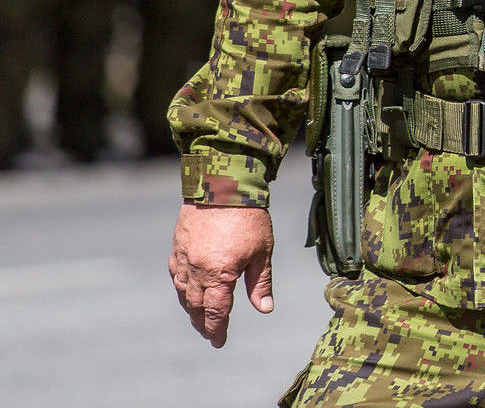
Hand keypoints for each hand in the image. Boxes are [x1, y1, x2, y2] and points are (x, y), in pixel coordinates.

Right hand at [168, 203, 273, 347]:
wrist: (223, 185)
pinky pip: (176, 276)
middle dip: (203, 323)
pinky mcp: (177, 248)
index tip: (219, 341)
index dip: (218, 329)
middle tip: (210, 334)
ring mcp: (183, 259)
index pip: (216, 311)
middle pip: (197, 307)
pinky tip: (188, 292)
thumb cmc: (249, 217)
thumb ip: (261, 283)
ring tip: (199, 318)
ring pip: (184, 293)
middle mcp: (197, 271)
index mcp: (220, 274)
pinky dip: (182, 288)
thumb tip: (264, 309)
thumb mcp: (262, 251)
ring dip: (191, 309)